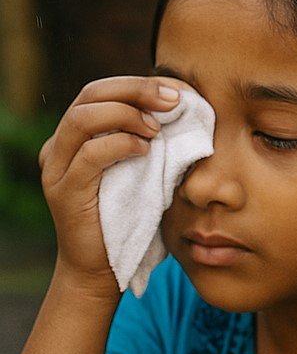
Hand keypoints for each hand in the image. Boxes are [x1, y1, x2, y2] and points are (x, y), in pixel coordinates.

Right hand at [39, 76, 180, 287]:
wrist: (102, 269)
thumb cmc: (129, 216)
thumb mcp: (141, 168)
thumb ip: (147, 135)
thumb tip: (182, 102)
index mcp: (75, 136)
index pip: (101, 91)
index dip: (138, 84)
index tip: (177, 92)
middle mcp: (59, 146)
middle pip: (90, 95)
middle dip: (136, 90)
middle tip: (173, 101)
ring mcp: (57, 168)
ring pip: (83, 118)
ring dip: (127, 114)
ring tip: (157, 129)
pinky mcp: (64, 191)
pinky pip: (90, 154)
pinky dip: (121, 144)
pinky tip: (146, 150)